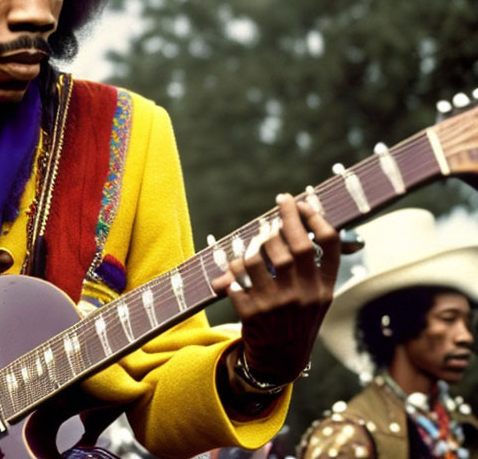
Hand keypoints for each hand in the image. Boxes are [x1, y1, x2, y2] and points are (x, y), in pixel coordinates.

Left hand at [211, 193, 339, 385]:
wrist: (280, 360)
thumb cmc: (297, 319)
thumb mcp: (316, 298)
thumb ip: (314, 268)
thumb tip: (305, 222)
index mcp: (324, 289)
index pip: (329, 246)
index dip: (317, 219)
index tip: (304, 203)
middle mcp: (304, 295)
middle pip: (297, 245)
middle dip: (288, 216)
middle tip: (281, 200)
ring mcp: (278, 303)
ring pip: (260, 257)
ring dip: (254, 244)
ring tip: (255, 242)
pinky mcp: (252, 311)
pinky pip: (235, 276)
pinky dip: (232, 268)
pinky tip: (235, 270)